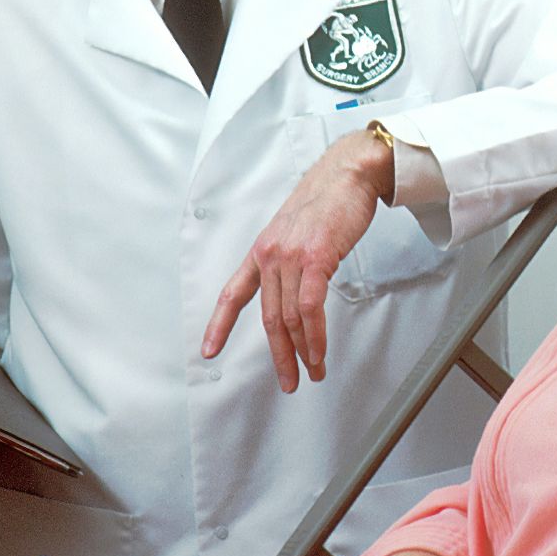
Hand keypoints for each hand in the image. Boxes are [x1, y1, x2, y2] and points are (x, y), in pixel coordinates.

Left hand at [201, 129, 393, 391]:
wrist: (347, 174)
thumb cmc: (326, 201)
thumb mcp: (294, 232)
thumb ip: (288, 261)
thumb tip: (293, 289)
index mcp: (261, 250)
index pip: (233, 293)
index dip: (219, 325)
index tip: (209, 350)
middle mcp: (269, 255)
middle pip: (268, 318)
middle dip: (279, 355)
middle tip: (288, 381)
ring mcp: (290, 257)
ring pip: (290, 318)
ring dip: (303, 352)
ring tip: (313, 372)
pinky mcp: (314, 259)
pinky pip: (309, 308)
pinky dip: (315, 336)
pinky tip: (320, 351)